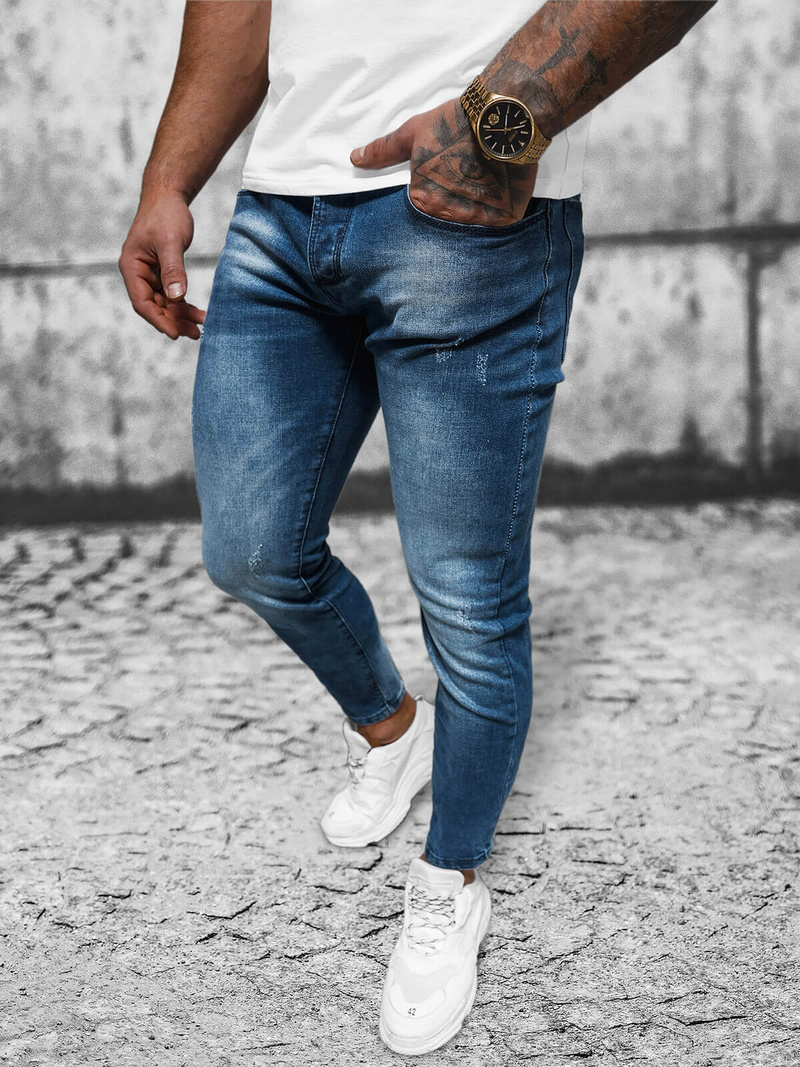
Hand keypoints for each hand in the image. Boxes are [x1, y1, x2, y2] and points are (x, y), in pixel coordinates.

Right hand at [118, 195, 205, 340]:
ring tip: (201, 327)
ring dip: (181, 316)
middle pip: (154, 307)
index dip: (158, 320)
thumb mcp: (170, 242)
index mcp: (131, 267)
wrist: (168, 196)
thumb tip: (176, 297)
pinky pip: (171, 295)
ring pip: (164, 303)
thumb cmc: (165, 214)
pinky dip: (184, 305)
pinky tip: (198, 314)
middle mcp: (138, 274)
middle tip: (196, 334)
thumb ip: (173, 270)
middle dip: (174, 321)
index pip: (142, 302)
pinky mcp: (162, 273)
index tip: (174, 334)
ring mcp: (149, 275)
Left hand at [350, 97, 537, 226]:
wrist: (503, 114)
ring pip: (473, 222)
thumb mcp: (413, 133)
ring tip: (482, 178)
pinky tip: (499, 186)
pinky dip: (499, 208)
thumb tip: (356, 158)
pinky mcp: (505, 217)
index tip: (444, 174)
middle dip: (454, 201)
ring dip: (476, 206)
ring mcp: (479, 219)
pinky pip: (498, 222)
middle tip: (465, 175)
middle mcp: (449, 216)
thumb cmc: (456, 122)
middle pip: (448, 218)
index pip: (423, 209)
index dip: (434, 191)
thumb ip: (383, 152)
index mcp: (423, 201)